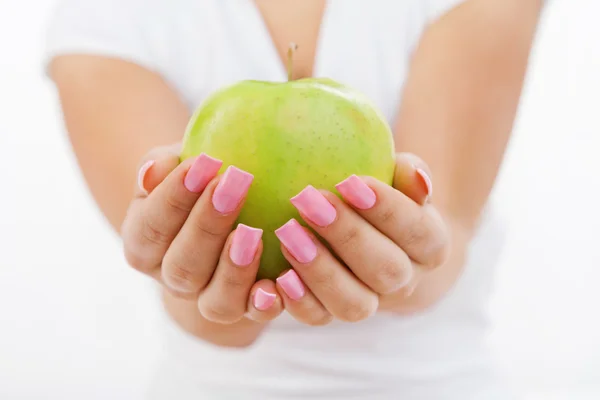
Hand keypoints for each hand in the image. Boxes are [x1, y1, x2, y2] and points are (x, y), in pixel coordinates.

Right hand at [121, 144, 282, 323]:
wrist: (234, 208)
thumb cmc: (202, 178)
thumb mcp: (180, 165)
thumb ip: (163, 164)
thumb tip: (152, 171)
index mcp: (146, 244)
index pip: (150, 227)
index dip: (173, 197)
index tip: (202, 163)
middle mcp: (174, 278)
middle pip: (181, 267)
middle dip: (207, 225)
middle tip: (235, 184)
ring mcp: (211, 298)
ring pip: (215, 302)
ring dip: (234, 269)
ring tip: (254, 233)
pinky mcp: (250, 306)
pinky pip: (255, 315)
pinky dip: (264, 303)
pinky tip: (276, 282)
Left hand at [273, 153, 449, 324]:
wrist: (365, 233)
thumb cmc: (378, 194)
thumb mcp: (398, 178)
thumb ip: (409, 173)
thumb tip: (416, 178)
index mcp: (429, 246)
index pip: (418, 232)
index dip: (387, 210)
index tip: (351, 182)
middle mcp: (404, 281)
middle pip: (386, 271)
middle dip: (347, 235)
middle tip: (309, 201)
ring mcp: (369, 302)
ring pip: (354, 304)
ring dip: (320, 270)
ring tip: (288, 232)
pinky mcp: (331, 312)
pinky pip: (318, 317)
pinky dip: (298, 301)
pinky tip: (279, 275)